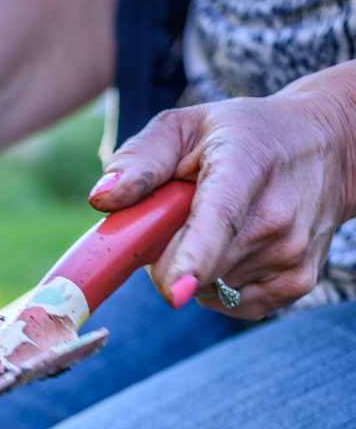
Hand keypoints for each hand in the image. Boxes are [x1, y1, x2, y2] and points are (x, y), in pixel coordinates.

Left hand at [87, 79, 355, 319]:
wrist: (328, 147)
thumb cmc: (242, 135)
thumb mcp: (187, 126)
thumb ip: (141, 159)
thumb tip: (101, 198)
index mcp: (244, 170)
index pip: (218, 222)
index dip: (193, 260)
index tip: (175, 291)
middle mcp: (275, 217)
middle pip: (193, 266)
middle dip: (168, 250)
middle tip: (184, 213)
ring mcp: (291, 254)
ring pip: (207, 287)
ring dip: (195, 265)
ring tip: (221, 222)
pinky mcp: (297, 283)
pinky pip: (231, 303)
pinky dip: (218, 283)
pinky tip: (234, 247)